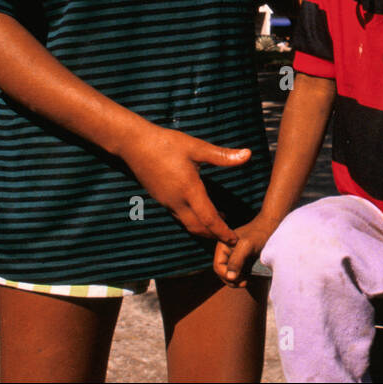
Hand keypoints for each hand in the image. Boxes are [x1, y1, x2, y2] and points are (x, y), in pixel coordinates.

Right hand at [117, 123, 250, 241]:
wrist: (134, 144)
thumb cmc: (166, 143)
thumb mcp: (197, 147)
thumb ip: (222, 155)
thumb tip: (248, 155)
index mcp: (189, 190)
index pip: (209, 219)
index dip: (223, 232)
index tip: (235, 239)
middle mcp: (177, 201)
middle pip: (198, 228)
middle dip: (214, 235)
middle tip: (229, 238)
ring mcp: (166, 201)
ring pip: (187, 223)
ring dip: (203, 228)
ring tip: (219, 224)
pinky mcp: (160, 198)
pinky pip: (178, 216)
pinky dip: (192, 220)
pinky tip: (199, 210)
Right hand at [214, 214, 280, 287]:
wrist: (273, 226)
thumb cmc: (260, 232)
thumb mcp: (247, 246)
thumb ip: (237, 261)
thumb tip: (229, 277)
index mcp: (223, 246)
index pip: (218, 266)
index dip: (226, 275)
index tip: (239, 280)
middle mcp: (227, 252)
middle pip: (224, 272)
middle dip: (232, 280)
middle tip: (245, 283)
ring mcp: (236, 257)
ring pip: (232, 274)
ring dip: (238, 281)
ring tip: (248, 282)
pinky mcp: (245, 260)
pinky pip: (240, 273)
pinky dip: (244, 278)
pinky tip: (252, 279)